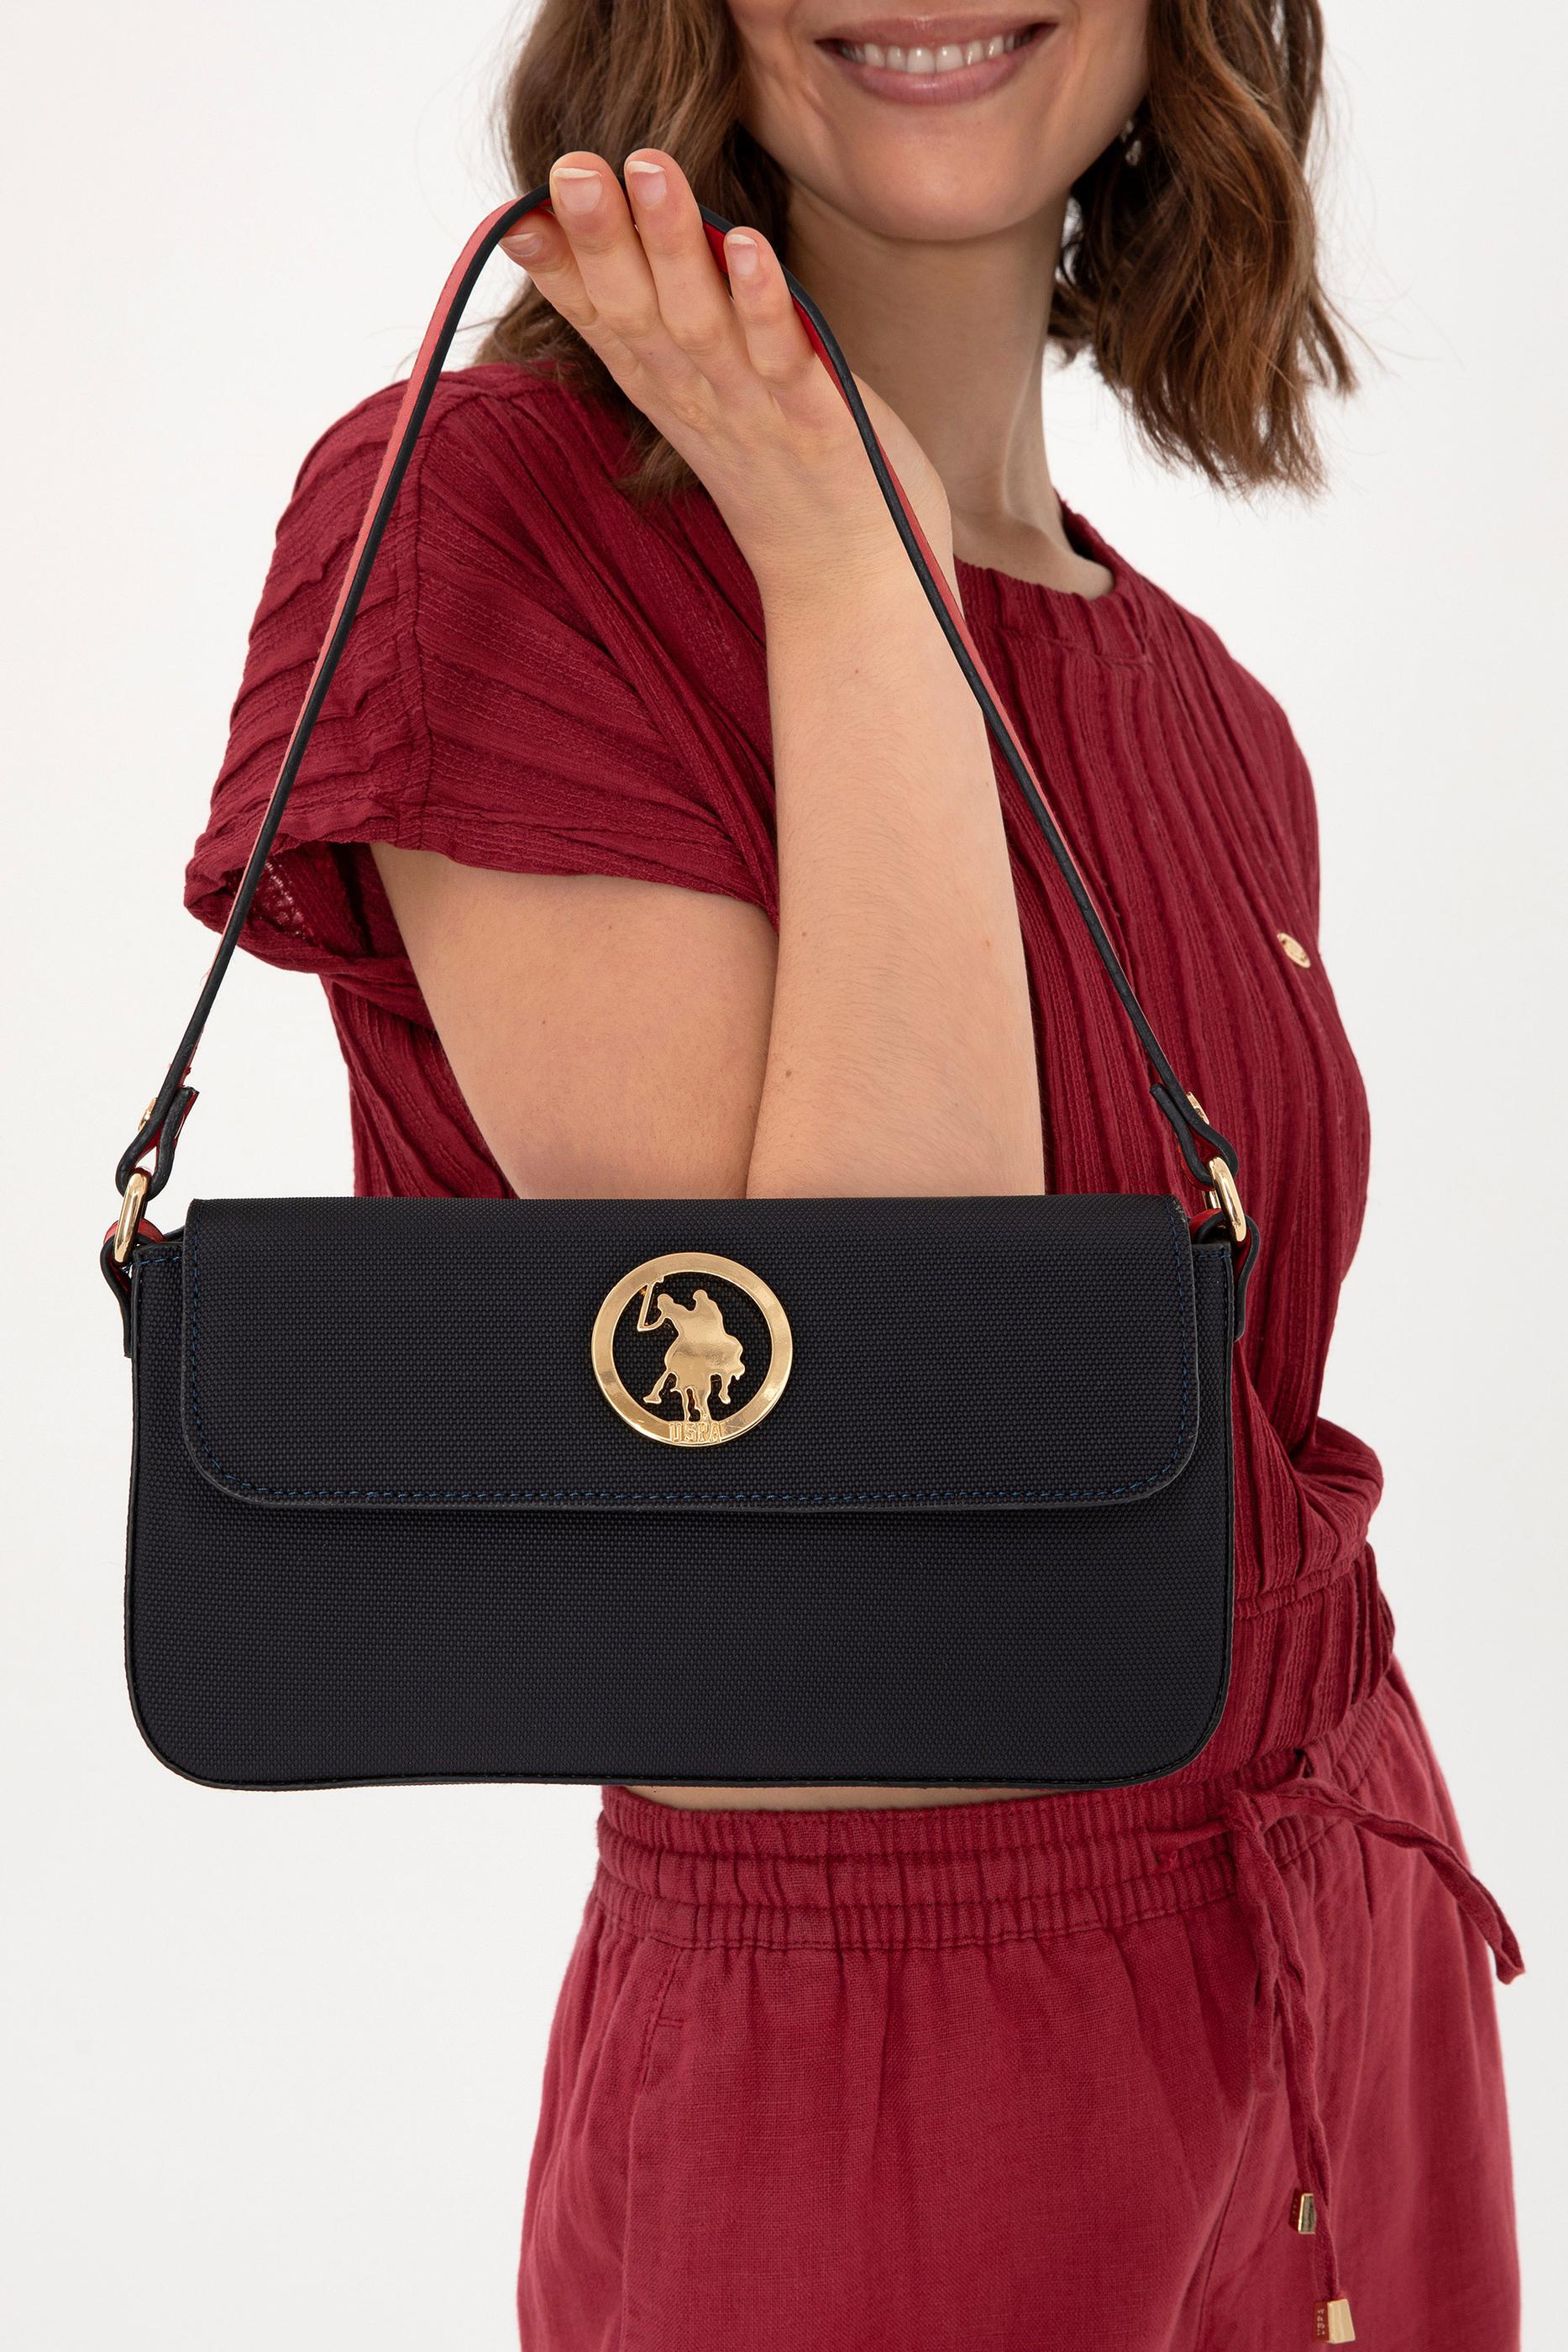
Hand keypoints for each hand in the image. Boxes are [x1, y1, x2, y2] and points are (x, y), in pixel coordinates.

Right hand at [501, 151, 952, 601]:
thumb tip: (628, 249)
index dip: (560, 272)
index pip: (599, 324)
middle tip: (571, 166)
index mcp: (665, 391)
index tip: (519, 214)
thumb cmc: (780, 474)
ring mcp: (754, 413)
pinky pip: (784, 356)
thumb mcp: (705, 399)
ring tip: (648, 169)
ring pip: (701, 323)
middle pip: (635, 314)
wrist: (847, 580)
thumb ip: (668, 329)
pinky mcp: (817, 424)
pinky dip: (764, 302)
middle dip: (602, 239)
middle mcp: (696, 401)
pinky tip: (748, 245)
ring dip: (673, 247)